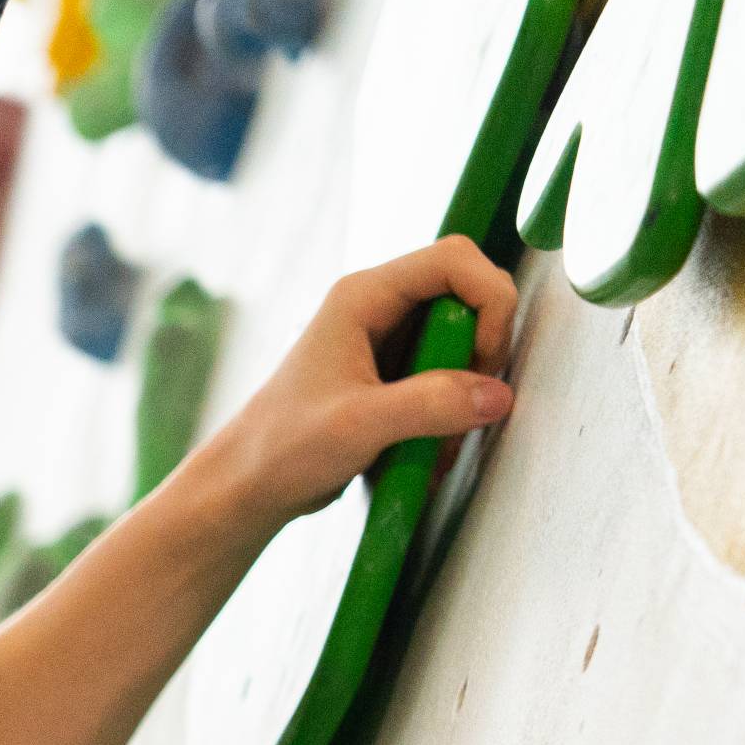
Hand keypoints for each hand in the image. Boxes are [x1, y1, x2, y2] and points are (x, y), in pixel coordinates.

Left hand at [200, 237, 516, 525]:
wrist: (248, 486)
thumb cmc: (281, 448)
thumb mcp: (358, 425)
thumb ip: (430, 405)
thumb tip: (496, 395)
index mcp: (362, 297)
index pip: (455, 259)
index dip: (488, 299)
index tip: (483, 359)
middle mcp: (377, 308)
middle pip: (466, 299)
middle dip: (479, 353)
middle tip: (465, 405)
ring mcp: (386, 342)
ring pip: (460, 345)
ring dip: (463, 394)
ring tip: (436, 442)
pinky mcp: (392, 377)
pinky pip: (444, 380)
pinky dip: (447, 415)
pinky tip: (424, 453)